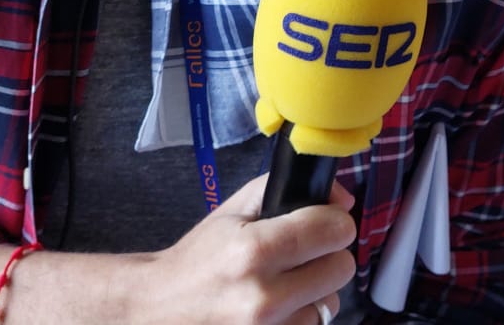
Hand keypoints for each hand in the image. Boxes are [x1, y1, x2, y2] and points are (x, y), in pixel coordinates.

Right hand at [130, 172, 357, 324]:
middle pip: (342, 268)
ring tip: (285, 283)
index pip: (334, 230)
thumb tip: (342, 201)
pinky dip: (301, 314)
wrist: (160, 307)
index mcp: (254, 250)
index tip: (323, 222)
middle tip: (303, 253)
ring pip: (332, 302)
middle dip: (328, 255)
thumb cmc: (200, 257)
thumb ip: (287, 190)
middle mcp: (264, 296)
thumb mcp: (235, 210)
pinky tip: (280, 306)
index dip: (333, 221)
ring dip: (316, 290)